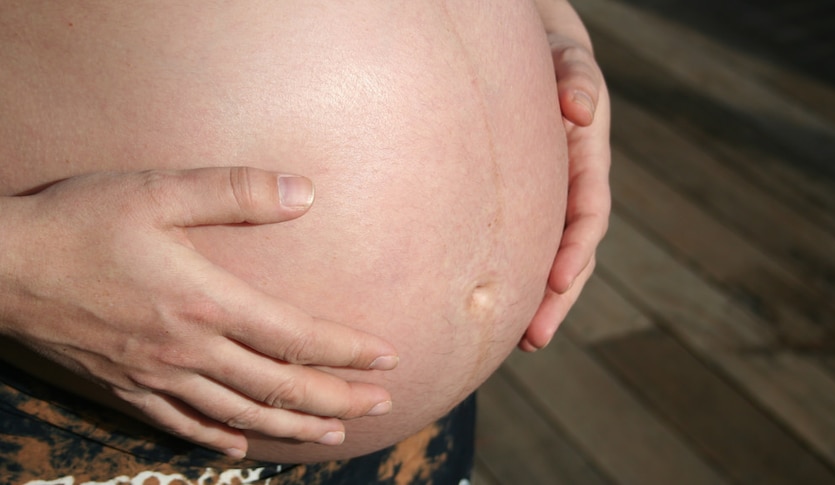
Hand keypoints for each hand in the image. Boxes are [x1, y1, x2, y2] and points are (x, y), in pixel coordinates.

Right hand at [0, 167, 398, 457]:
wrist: (1, 267)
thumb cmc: (80, 222)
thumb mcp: (158, 191)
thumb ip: (235, 191)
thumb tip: (305, 192)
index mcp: (206, 303)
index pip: (296, 338)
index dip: (347, 351)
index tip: (387, 360)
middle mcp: (189, 350)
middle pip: (280, 387)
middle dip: (337, 397)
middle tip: (380, 404)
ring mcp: (157, 376)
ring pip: (240, 413)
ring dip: (293, 425)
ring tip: (334, 433)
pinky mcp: (127, 386)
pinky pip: (183, 423)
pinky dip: (220, 436)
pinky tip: (240, 445)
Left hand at [519, 31, 611, 351]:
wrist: (539, 62)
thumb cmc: (554, 62)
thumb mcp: (569, 60)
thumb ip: (577, 79)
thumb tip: (578, 109)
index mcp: (587, 164)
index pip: (589, 214)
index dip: (576, 249)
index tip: (557, 280)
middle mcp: (573, 192)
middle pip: (573, 254)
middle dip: (558, 299)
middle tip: (536, 337)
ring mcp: (551, 205)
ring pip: (550, 261)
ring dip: (541, 303)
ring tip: (523, 342)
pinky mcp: (525, 211)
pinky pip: (523, 249)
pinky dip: (518, 280)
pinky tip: (495, 310)